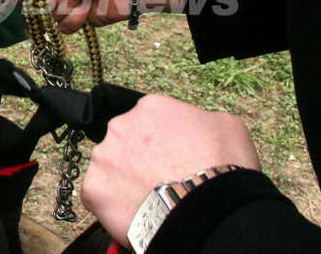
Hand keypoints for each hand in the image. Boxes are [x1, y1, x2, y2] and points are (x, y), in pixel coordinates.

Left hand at [80, 95, 260, 247]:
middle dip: (139, 159)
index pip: (150, 122)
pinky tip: (136, 211)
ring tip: (149, 199)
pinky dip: (113, 205)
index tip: (170, 158)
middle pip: (126, 142)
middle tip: (160, 180)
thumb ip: (201, 119)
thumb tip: (196, 128)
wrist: (207, 210)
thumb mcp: (227, 126)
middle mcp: (121, 126)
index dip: (162, 143)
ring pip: (110, 168)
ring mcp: (104, 157)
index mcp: (151, 108)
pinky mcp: (93, 189)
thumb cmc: (220, 168)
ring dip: (124, 181)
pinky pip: (99, 196)